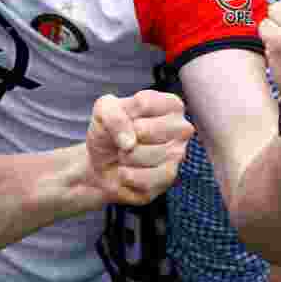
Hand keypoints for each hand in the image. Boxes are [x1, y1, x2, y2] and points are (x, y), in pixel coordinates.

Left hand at [85, 91, 192, 205]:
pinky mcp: (170, 178)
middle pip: (146, 130)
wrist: (100, 164)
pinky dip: (129, 175)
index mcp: (169, 104)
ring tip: (125, 155)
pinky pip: (148, 178)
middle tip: (124, 140)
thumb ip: (113, 115)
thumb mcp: (103, 111)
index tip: (122, 120)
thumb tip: (130, 141)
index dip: (123, 114)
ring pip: (148, 155)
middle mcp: (180, 127)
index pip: (144, 103)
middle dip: (125, 138)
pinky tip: (127, 171)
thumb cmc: (108, 132)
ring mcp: (178, 153)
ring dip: (126, 157)